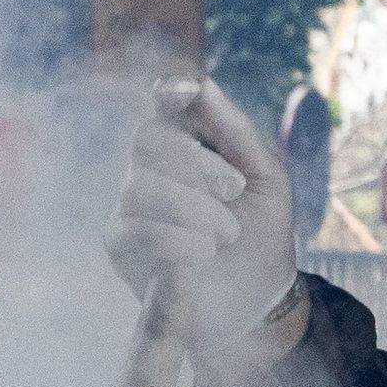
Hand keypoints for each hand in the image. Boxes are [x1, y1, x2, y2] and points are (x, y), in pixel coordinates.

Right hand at [109, 78, 300, 340]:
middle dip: (196, 162)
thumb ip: (235, 131)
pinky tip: (202, 250)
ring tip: (226, 234)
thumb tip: (199, 82)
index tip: (184, 94)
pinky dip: (172, 236)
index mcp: (190, 146)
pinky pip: (133, 227)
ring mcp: (131, 206)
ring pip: (140, 185)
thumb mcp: (266, 180)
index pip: (165, 104)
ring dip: (192, 206)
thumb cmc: (262, 237)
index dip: (170, 91)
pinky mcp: (120, 245)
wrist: (257, 304)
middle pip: (149, 138)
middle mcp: (153, 169)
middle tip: (235, 190)